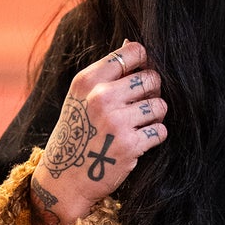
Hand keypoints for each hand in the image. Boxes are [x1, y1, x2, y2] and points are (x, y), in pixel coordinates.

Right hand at [28, 41, 164, 224]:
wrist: (64, 179)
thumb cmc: (77, 133)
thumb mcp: (81, 98)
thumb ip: (107, 73)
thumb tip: (133, 45)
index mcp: (88, 81)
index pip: (133, 53)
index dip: (145, 61)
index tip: (141, 74)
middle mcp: (101, 97)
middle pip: (151, 78)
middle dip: (152, 91)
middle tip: (141, 104)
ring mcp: (116, 122)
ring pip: (160, 105)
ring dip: (155, 115)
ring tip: (139, 124)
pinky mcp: (130, 145)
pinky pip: (161, 130)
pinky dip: (155, 136)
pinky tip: (140, 140)